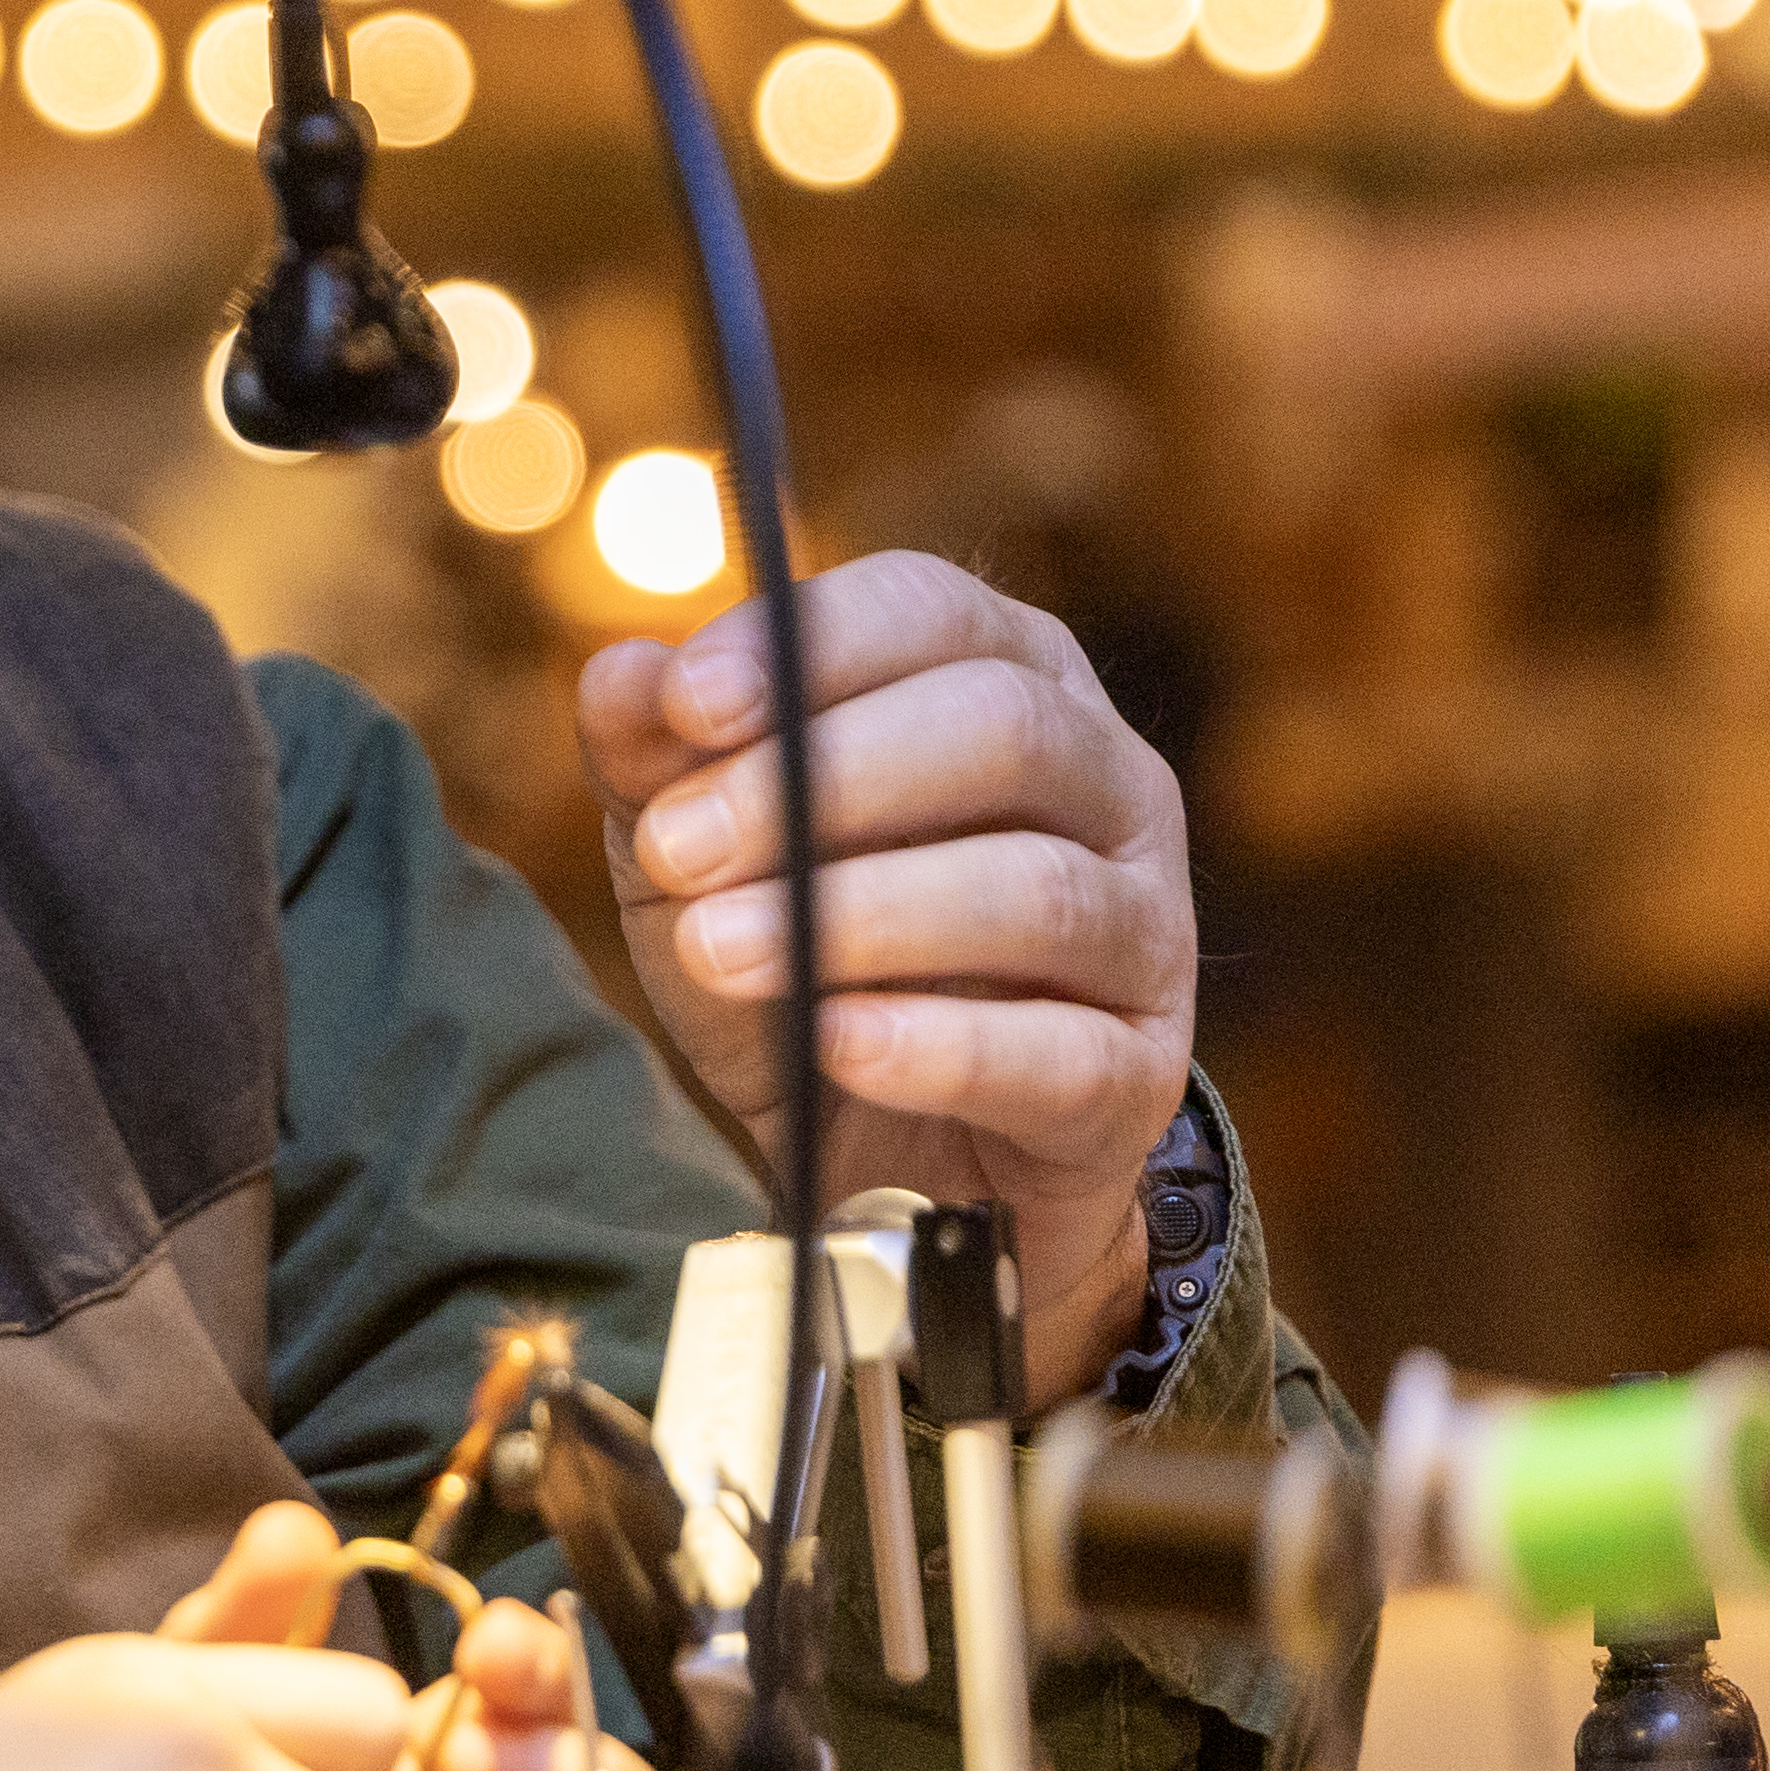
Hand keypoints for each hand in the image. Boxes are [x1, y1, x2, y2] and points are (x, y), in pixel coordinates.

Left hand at [582, 552, 1195, 1408]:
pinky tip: (836, 1041)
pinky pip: (1060, 1050)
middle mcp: (1107, 782)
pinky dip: (938, 1045)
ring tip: (717, 948)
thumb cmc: (795, 961)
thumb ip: (655, 762)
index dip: (810, 645)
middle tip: (676, 849)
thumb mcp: (696, 857)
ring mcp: (1145, 928)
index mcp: (1009, 681)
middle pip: (1001, 728)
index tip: (685, 705)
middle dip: (821, 782)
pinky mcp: (1138, 1075)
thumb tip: (625, 673)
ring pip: (1035, 889)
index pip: (934, 610)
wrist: (878, 1161)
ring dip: (858, 915)